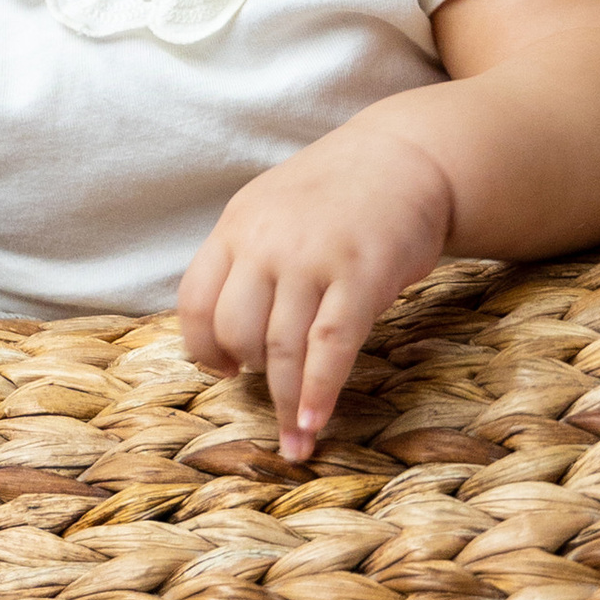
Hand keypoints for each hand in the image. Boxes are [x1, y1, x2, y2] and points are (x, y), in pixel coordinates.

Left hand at [178, 114, 453, 460]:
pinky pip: (330, 348)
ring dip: (285, 405)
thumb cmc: (336, 194)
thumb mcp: (270, 209)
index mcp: (236, 226)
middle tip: (275, 385)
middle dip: (251, 370)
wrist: (406, 156)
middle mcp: (266, 242)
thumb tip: (223, 334)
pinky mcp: (361, 276)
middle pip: (235, 330)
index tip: (224, 370)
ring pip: (281, 348)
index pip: (194, 300)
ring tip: (294, 444)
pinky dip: (319, 393)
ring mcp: (313, 258)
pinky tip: (314, 424)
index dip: (203, 346)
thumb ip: (244, 260)